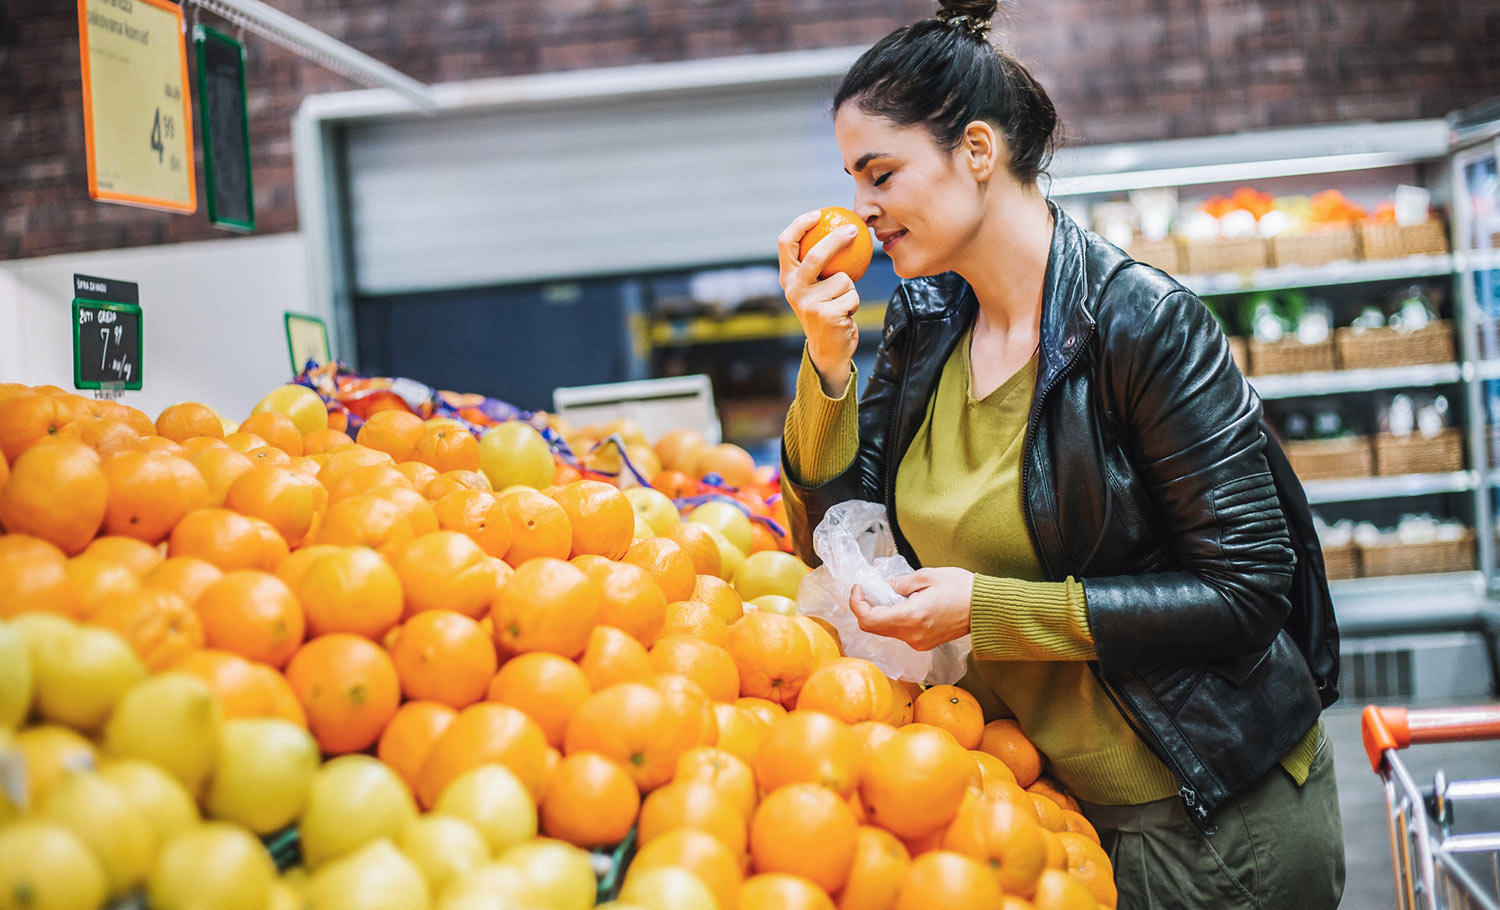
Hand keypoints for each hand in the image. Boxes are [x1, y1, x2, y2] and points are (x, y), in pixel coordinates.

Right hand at [778, 210, 861, 394]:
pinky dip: (854, 303)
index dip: (800, 225)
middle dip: (836, 239)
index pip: (785, 244)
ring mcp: (808, 303)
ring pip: (843, 278)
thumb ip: (819, 265)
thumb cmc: (825, 311)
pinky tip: (845, 315)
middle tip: (853, 230)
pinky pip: (852, 295)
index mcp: (787, 278)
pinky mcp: (826, 314)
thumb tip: (839, 228)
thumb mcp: (815, 287)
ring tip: (841, 303)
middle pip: (816, 255)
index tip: (818, 214)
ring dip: (849, 289)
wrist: (828, 349)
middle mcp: (793, 289)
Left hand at [848, 567, 974, 651]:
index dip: (857, 603)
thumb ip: (897, 583)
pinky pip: (899, 633)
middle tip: (870, 588)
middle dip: (866, 607)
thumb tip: (878, 586)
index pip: (869, 619)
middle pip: (874, 627)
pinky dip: (894, 618)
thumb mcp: (926, 576)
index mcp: (911, 618)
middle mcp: (912, 636)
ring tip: (891, 593)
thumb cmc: (961, 588)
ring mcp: (918, 643)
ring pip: (886, 630)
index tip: (859, 587)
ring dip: (881, 612)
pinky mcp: (923, 644)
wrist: (986, 609)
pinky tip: (904, 604)